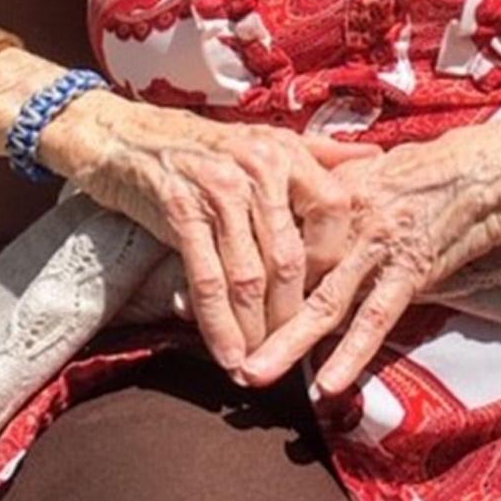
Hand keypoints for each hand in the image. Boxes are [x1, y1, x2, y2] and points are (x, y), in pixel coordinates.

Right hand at [45, 93, 377, 373]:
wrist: (125, 135)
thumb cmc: (201, 145)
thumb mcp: (264, 142)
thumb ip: (320, 155)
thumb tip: (375, 161)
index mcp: (285, 151)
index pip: (334, 208)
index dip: (334, 258)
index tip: (325, 294)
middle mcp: (257, 166)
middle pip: (292, 255)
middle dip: (294, 313)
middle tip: (294, 352)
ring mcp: (218, 189)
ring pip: (251, 275)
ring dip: (258, 329)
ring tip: (262, 365)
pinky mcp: (180, 211)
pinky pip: (208, 279)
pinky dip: (220, 325)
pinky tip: (228, 355)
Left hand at [238, 106, 500, 395]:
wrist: (498, 164)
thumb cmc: (444, 163)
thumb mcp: (380, 166)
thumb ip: (340, 186)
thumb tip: (305, 206)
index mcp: (336, 187)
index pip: (279, 231)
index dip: (247, 263)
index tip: (217, 291)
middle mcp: (349, 213)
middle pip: (288, 270)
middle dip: (253, 311)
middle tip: (218, 344)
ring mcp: (380, 242)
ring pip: (323, 299)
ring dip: (286, 341)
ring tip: (254, 373)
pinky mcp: (414, 267)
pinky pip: (376, 316)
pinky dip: (351, 352)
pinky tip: (328, 383)